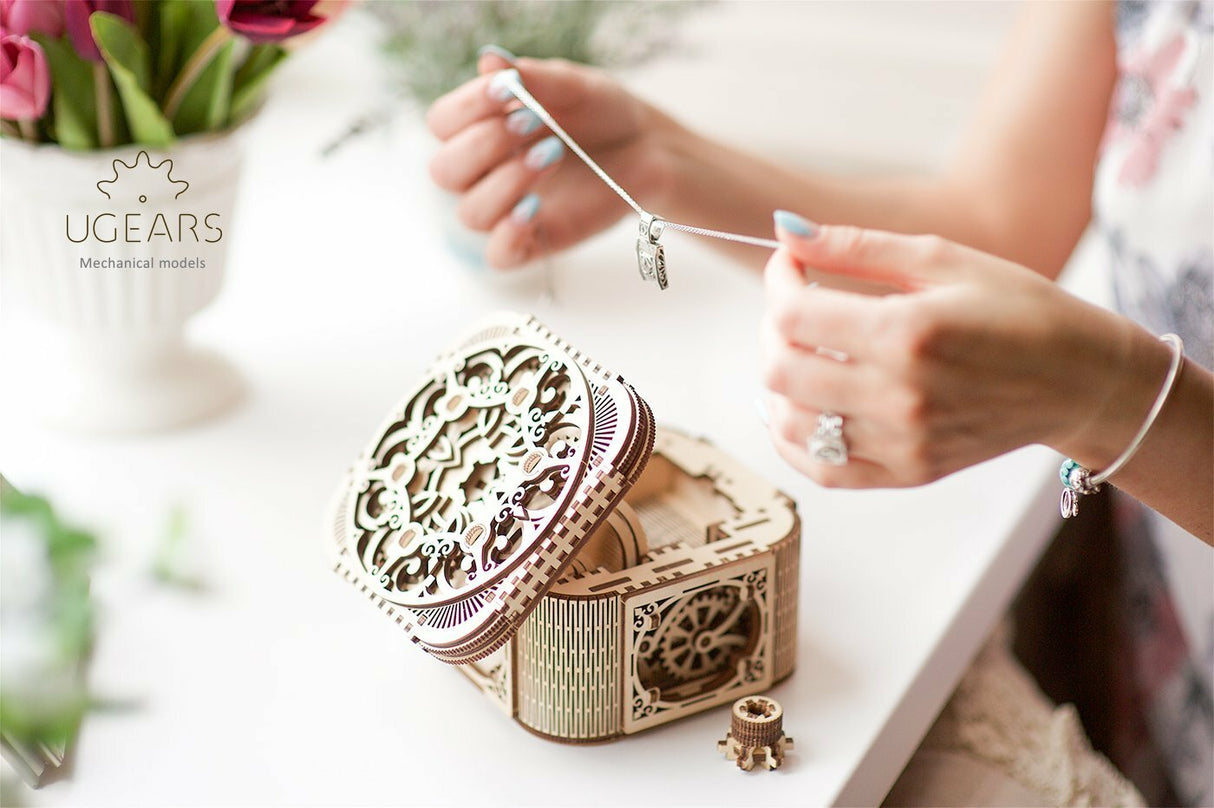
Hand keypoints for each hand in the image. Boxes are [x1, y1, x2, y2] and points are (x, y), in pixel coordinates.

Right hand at [426, 48, 676, 268]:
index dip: (466, 107)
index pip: (442, 123)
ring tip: (552, 154)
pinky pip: (499, 255)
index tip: (506, 89)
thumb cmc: (603, 113)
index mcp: (481, 128)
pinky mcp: (534, 242)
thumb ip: (535, 78)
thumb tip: (490, 60)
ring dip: (505, 182)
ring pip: (471, 212)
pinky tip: (534, 208)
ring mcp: (507, 209)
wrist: (647, 148)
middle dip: (484, 144)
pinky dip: (508, 235)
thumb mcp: (575, 87)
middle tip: (534, 123)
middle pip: (445, 171)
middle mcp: (485, 172)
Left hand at [759, 212, 1170, 488]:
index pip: (794, 314)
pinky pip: (820, 469)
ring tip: (801, 353)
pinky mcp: (907, 474)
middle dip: (771, 329)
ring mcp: (902, 443)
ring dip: (778, 382)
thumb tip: (786, 231)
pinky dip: (793, 437)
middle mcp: (900, 396)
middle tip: (795, 307)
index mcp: (909, 333)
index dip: (777, 281)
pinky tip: (800, 405)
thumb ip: (858, 246)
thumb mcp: (945, 259)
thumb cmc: (1018, 309)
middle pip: (780, 370)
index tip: (789, 265)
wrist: (1079, 380)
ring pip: (790, 421)